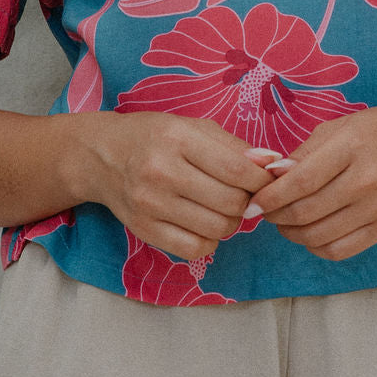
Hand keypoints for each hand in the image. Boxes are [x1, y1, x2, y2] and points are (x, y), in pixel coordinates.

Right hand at [79, 111, 277, 263]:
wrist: (102, 156)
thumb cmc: (155, 137)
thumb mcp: (193, 127)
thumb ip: (235, 146)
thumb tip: (275, 166)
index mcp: (177, 139)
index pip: (236, 169)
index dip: (262, 180)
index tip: (266, 180)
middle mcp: (161, 172)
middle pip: (230, 203)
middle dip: (248, 201)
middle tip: (242, 193)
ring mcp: (150, 204)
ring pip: (217, 229)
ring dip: (231, 221)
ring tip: (222, 206)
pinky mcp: (144, 230)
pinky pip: (195, 249)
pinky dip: (210, 240)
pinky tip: (204, 223)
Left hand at [242, 99, 376, 261]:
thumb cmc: (375, 130)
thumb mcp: (336, 128)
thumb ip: (301, 154)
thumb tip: (268, 177)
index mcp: (351, 148)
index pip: (301, 182)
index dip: (270, 197)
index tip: (253, 202)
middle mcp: (368, 181)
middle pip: (307, 212)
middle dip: (276, 216)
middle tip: (264, 211)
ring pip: (319, 235)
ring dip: (292, 233)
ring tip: (283, 221)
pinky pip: (340, 250)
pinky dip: (316, 247)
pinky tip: (308, 233)